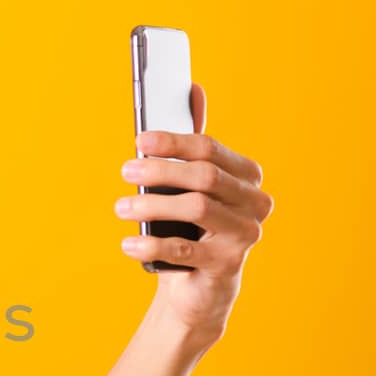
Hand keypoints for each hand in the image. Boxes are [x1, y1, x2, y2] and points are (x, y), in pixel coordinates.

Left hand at [116, 82, 273, 342]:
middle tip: (125, 171)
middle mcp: (254, 203)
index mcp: (246, 175)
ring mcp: (245, 235)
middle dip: (160, 171)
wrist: (200, 286)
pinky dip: (152, 244)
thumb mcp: (190, 184)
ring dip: (153, 205)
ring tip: (121, 207)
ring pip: (196, 208)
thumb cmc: (192, 227)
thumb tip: (192, 88)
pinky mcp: (227, 265)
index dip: (173, 142)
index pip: (210, 149)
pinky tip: (128, 243)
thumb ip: (192, 142)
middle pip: (205, 176)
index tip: (139, 141)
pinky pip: (186, 250)